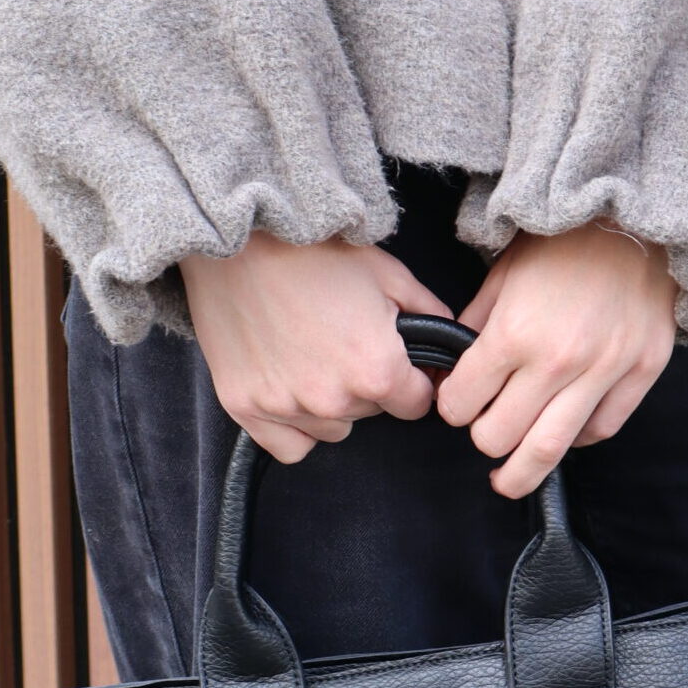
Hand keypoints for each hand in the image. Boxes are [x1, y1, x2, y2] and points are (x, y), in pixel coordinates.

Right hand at [180, 236, 451, 462]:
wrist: (237, 241)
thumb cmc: (312, 251)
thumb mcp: (388, 273)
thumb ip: (430, 315)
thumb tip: (450, 342)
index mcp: (377, 370)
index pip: (417, 405)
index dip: (413, 380)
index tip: (398, 362)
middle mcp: (334, 400)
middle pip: (372, 413)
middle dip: (368, 384)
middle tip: (344, 340)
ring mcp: (287, 408)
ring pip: (333, 429)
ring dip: (332, 404)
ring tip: (312, 355)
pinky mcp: (246, 408)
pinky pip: (290, 446)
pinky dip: (295, 425)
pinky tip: (292, 388)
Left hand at [437, 223, 677, 497]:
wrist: (636, 219)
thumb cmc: (564, 242)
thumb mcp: (503, 273)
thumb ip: (476, 323)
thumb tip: (454, 366)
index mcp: (514, 332)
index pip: (462, 402)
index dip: (450, 408)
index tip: (455, 405)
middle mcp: (556, 360)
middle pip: (500, 436)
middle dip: (483, 441)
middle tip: (483, 434)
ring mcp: (603, 371)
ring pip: (550, 448)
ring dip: (522, 473)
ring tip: (509, 481)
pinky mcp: (640, 372)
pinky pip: (601, 428)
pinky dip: (578, 440)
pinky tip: (563, 433)